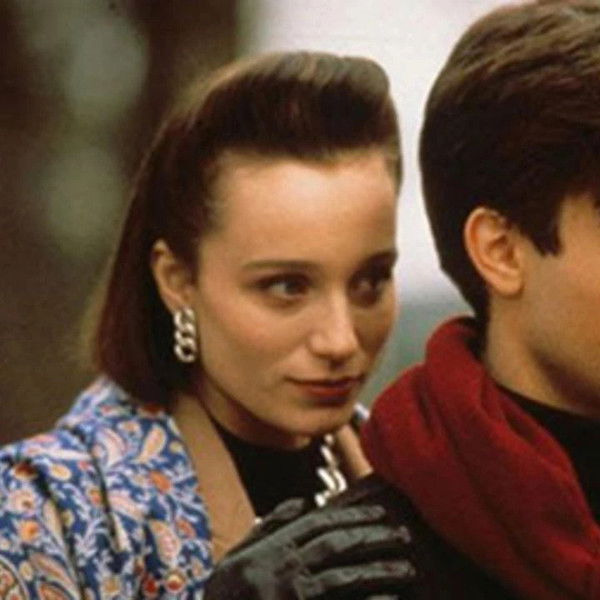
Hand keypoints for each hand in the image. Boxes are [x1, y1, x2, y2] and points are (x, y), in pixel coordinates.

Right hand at [203, 496, 414, 598]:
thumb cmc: (225, 595)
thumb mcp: (239, 555)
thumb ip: (271, 526)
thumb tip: (304, 502)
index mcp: (274, 547)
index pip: (320, 523)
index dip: (352, 515)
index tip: (380, 512)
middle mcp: (283, 566)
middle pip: (336, 543)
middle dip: (372, 535)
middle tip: (404, 532)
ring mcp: (290, 594)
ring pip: (343, 575)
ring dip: (378, 569)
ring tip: (407, 567)